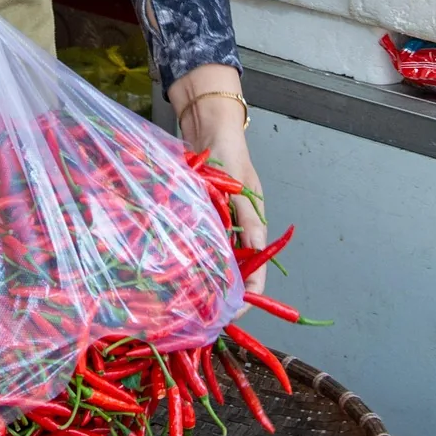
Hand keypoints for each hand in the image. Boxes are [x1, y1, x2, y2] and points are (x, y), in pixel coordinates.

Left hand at [169, 65, 266, 293]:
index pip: (258, 269)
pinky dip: (191, 254)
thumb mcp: (240, 184)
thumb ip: (247, 217)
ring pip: (216, 259)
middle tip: (206, 311)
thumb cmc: (228, 150)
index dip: (249, 294)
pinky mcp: (200, 214)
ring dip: (207, 276)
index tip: (234, 311)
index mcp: (254, 224)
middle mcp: (237, 228)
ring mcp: (218, 222)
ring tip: (191, 296)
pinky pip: (198, 241)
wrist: (206, 124)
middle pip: (236, 269)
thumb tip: (256, 249)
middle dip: (225, 291)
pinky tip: (177, 266)